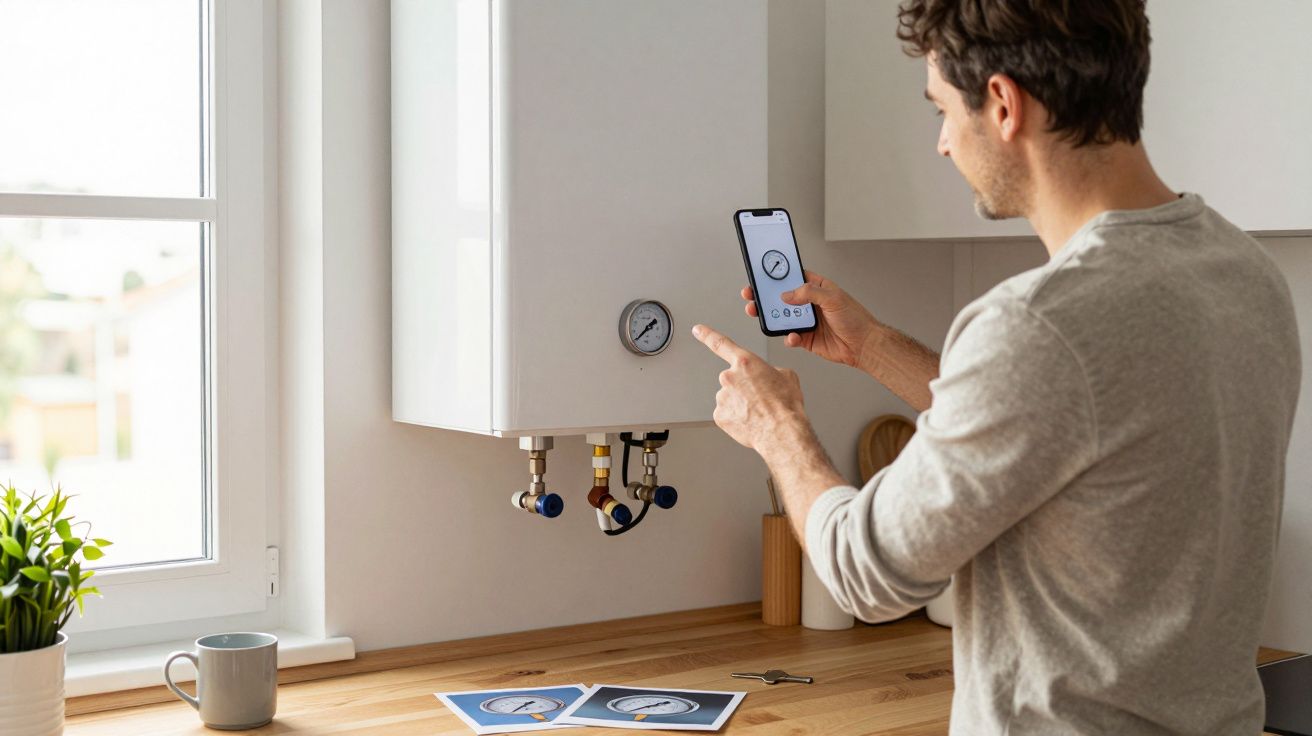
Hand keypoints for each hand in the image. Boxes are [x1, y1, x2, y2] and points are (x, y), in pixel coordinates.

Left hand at [691, 323, 808, 455]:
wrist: (781, 432)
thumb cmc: (785, 406)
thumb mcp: (787, 376)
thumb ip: (770, 370)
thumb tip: (767, 375)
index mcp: (745, 362)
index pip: (721, 344)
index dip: (707, 335)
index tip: (698, 330)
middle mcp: (730, 377)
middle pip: (732, 379)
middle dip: (743, 387)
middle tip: (760, 398)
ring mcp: (722, 397)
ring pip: (729, 397)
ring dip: (740, 403)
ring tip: (757, 411)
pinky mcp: (719, 415)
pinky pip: (726, 413)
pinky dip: (736, 416)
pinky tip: (749, 420)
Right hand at [742, 270, 878, 369]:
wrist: (864, 346)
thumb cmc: (856, 318)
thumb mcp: (833, 298)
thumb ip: (809, 293)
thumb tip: (787, 295)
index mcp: (816, 288)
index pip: (792, 277)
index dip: (776, 275)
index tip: (761, 274)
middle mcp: (809, 304)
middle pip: (781, 298)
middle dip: (765, 297)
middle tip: (751, 296)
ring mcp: (806, 321)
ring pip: (781, 318)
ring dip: (770, 318)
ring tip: (760, 315)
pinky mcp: (806, 339)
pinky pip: (790, 337)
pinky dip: (788, 338)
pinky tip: (792, 337)